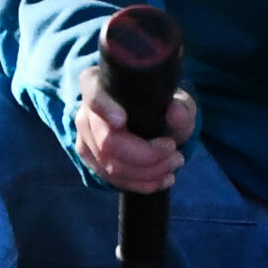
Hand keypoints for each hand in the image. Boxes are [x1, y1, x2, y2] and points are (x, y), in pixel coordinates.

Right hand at [76, 66, 197, 192]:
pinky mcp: (90, 160)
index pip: (93, 94)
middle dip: (146, 155)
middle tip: (176, 154)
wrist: (155, 122)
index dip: (104, 108)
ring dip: (148, 172)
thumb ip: (182, 109)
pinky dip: (140, 183)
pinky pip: (111, 179)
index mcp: (100, 84)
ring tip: (174, 164)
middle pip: (108, 142)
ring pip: (111, 166)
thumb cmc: (163, 107)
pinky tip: (162, 179)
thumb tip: (174, 112)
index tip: (121, 121)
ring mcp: (84, 138)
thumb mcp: (180, 104)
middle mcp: (86, 111)